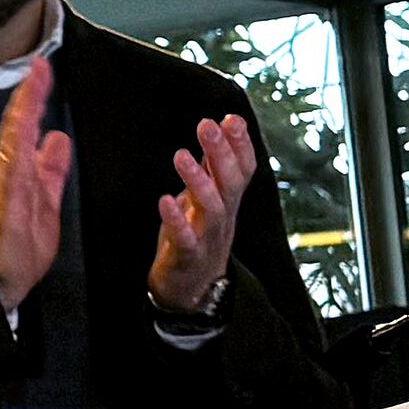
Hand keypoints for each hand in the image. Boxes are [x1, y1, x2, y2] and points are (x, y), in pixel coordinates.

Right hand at [0, 54, 70, 312]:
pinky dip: (16, 147)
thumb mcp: (47, 199)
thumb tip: (58, 137)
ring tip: (32, 86)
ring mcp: (7, 187)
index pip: (28, 126)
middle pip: (19, 126)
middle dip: (29, 96)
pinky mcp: (6, 205)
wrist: (6, 279)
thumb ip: (52, 169)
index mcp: (22, 170)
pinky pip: (10, 171)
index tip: (43, 69)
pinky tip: (22, 127)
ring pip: (13, 141)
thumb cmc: (23, 244)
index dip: (35, 98)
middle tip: (39, 65)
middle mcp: (12, 173)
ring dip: (23, 113)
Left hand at [149, 107, 258, 318]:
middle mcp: (222, 217)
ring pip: (212, 209)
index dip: (241, 145)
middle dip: (222, 153)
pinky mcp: (187, 257)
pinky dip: (176, 220)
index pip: (243, 170)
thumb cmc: (197, 236)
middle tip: (208, 125)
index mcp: (227, 200)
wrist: (192, 289)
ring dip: (199, 181)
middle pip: (230, 183)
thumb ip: (211, 164)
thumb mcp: (206, 197)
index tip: (232, 119)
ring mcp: (207, 238)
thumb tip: (218, 125)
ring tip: (181, 156)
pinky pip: (185, 239)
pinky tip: (165, 200)